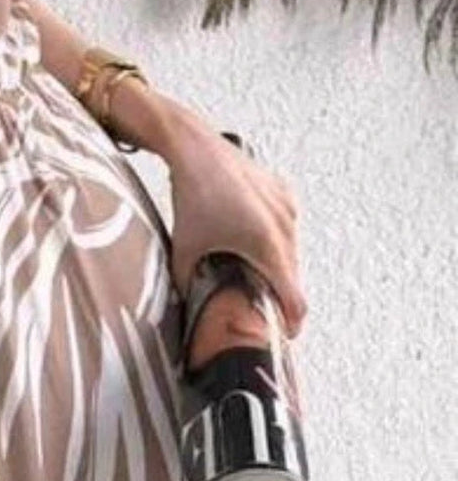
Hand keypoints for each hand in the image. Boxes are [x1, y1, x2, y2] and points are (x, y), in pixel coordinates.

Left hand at [159, 102, 307, 339]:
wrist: (194, 149)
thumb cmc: (191, 193)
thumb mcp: (185, 246)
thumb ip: (186, 282)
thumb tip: (186, 304)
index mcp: (266, 244)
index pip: (295, 300)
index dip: (290, 322)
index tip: (284, 332)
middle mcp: (284, 225)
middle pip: (293, 276)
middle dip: (277, 290)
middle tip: (257, 297)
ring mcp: (287, 206)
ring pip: (291, 250)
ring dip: (276, 261)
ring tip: (248, 261)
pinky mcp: (284, 191)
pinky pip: (287, 226)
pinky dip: (274, 235)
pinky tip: (249, 232)